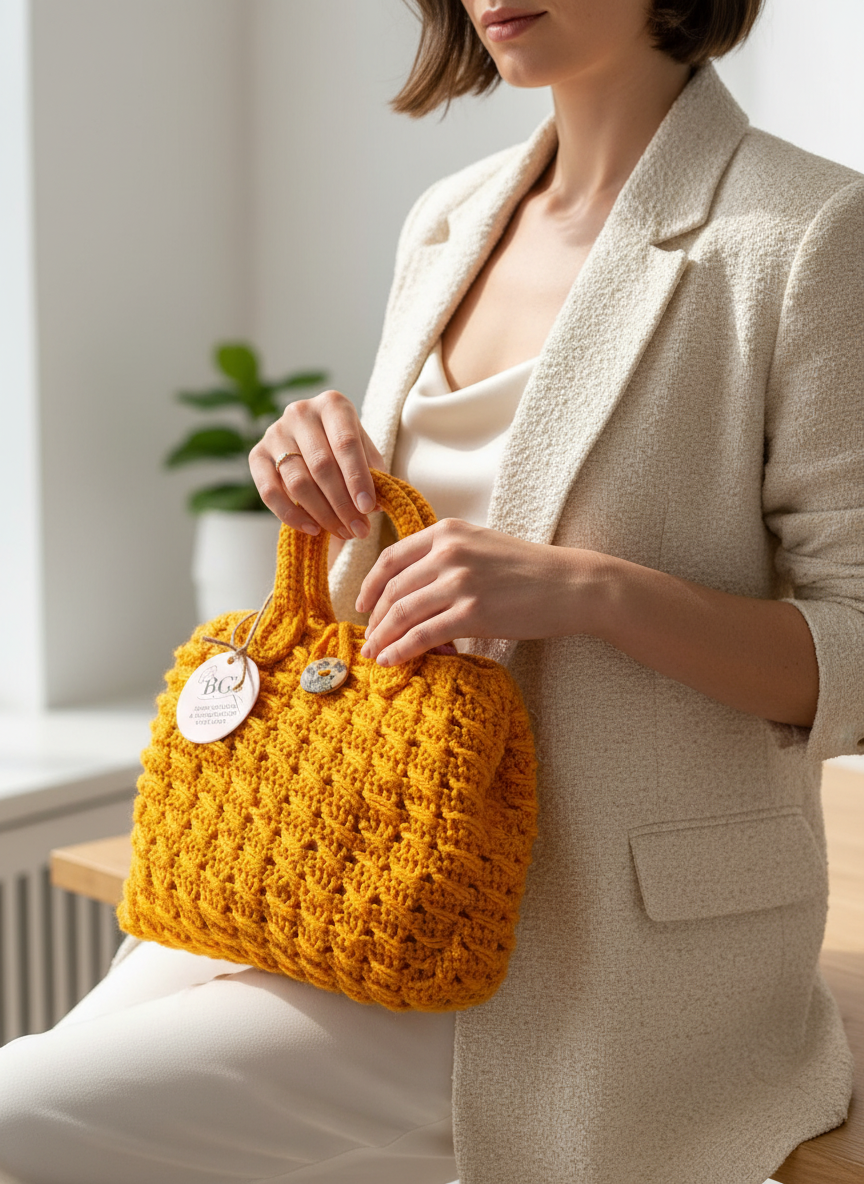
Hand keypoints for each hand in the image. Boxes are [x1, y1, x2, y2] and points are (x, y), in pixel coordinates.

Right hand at [249, 390, 385, 539]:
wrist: (312, 443)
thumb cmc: (345, 449)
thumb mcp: (365, 452)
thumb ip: (373, 474)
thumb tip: (375, 506)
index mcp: (332, 404)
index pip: (346, 443)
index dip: (358, 478)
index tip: (368, 508)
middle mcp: (300, 412)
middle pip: (322, 465)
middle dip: (343, 504)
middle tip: (359, 529)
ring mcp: (275, 432)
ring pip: (298, 481)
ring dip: (322, 513)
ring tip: (343, 532)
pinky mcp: (257, 455)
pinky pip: (269, 492)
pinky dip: (291, 515)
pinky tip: (313, 529)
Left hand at [355, 518, 603, 664]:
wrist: (570, 585)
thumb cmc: (528, 569)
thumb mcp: (481, 545)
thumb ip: (445, 556)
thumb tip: (410, 587)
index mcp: (448, 532)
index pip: (391, 558)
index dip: (369, 585)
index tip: (362, 606)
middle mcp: (449, 552)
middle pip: (392, 589)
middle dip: (373, 618)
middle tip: (367, 639)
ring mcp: (460, 582)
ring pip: (402, 613)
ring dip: (382, 637)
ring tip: (374, 654)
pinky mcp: (473, 613)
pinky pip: (423, 635)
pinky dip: (401, 650)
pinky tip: (392, 661)